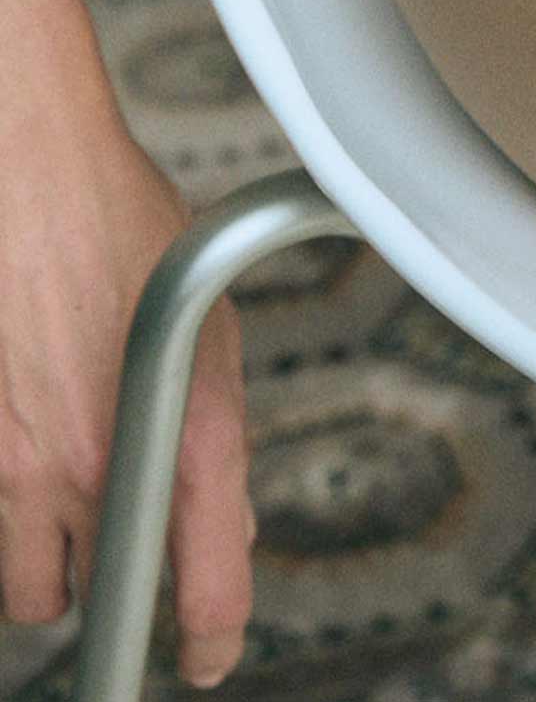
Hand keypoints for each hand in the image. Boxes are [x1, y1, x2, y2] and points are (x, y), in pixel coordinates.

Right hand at [0, 122, 252, 689]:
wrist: (41, 177)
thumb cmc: (127, 231)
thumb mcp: (211, 335)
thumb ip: (214, 439)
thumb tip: (220, 516)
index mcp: (180, 431)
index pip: (202, 580)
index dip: (212, 632)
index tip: (211, 652)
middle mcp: (96, 460)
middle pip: (95, 599)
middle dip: (114, 587)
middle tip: (129, 550)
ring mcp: (21, 458)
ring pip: (26, 581)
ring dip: (54, 561)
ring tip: (77, 502)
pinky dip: (16, 510)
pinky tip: (41, 447)